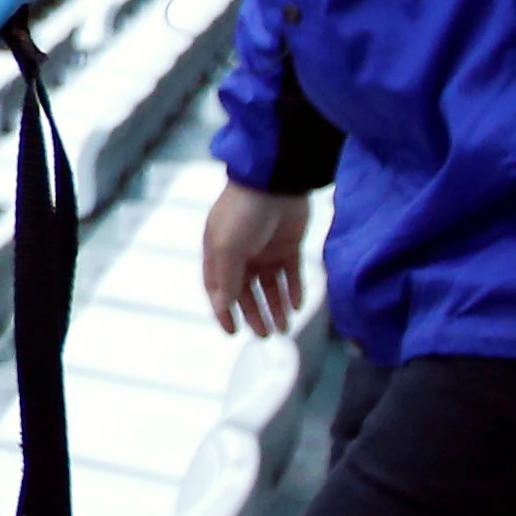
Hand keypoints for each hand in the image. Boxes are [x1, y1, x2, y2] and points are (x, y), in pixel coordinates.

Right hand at [201, 183, 311, 336]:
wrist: (277, 180)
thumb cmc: (243, 211)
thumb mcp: (228, 247)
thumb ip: (226, 279)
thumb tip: (221, 308)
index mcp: (219, 253)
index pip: (219, 289)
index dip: (224, 311)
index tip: (233, 332)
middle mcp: (242, 254)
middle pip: (247, 292)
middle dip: (256, 314)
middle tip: (265, 335)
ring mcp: (266, 250)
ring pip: (271, 286)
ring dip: (276, 306)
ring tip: (284, 327)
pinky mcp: (289, 245)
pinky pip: (291, 273)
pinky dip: (293, 290)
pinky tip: (296, 306)